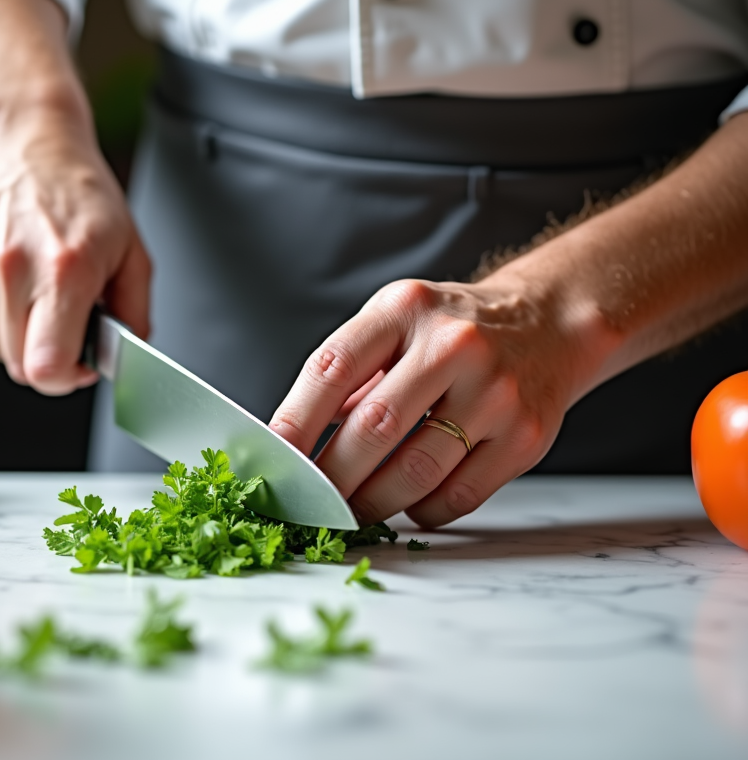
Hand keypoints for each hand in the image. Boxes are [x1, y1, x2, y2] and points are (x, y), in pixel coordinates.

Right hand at [0, 102, 150, 394]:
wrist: (21, 142)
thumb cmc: (78, 194)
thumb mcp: (130, 248)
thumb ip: (134, 311)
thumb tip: (123, 357)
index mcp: (64, 269)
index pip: (46, 367)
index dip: (65, 378)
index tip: (78, 363)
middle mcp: (11, 269)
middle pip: (20, 365)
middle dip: (47, 355)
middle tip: (63, 318)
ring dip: (18, 331)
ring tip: (35, 284)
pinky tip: (7, 272)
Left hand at [269, 276, 603, 528]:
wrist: (549, 324)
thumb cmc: (452, 330)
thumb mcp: (394, 323)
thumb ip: (348, 375)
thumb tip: (293, 443)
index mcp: (404, 311)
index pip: (332, 369)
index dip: (295, 422)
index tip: (272, 461)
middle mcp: (453, 346)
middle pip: (372, 430)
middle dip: (330, 478)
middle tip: (310, 501)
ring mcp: (494, 392)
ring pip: (415, 473)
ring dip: (373, 503)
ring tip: (354, 510)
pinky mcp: (525, 436)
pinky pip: (459, 496)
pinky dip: (423, 511)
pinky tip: (410, 505)